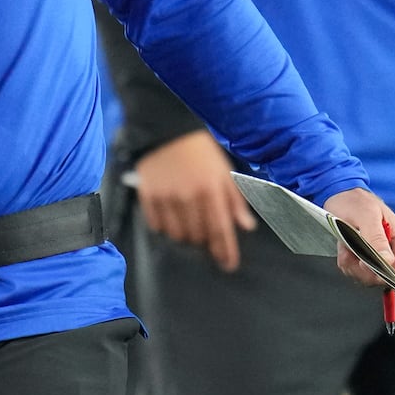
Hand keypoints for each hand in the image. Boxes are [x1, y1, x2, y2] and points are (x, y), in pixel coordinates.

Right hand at [132, 131, 257, 270]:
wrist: (167, 130)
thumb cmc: (200, 151)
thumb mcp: (224, 171)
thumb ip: (236, 200)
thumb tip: (246, 225)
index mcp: (211, 189)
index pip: (220, 230)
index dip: (226, 251)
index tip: (228, 264)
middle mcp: (188, 196)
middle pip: (199, 236)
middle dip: (206, 241)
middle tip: (207, 235)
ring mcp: (166, 196)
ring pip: (179, 234)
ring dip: (187, 236)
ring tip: (190, 225)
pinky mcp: (148, 195)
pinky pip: (157, 226)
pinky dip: (166, 227)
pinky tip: (172, 217)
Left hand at [321, 188, 394, 289]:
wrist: (340, 195)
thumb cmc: (355, 202)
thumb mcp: (365, 216)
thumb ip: (376, 238)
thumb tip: (388, 261)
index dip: (380, 274)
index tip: (361, 261)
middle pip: (381, 279)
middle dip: (360, 268)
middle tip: (349, 248)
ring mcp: (381, 258)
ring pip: (367, 278)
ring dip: (351, 264)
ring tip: (346, 244)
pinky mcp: (368, 260)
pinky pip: (356, 273)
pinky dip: (347, 262)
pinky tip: (344, 247)